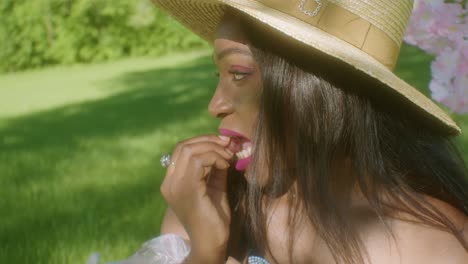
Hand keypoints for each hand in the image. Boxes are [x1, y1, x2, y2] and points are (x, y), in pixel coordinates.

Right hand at [160, 135, 233, 262]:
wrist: (212, 243)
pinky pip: (198, 161)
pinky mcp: (187, 189)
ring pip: (190, 150)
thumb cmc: (214, 218)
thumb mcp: (214, 186)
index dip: (201, 141)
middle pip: (183, 146)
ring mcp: (175, 186)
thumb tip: (223, 147)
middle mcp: (169, 183)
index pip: (180, 150)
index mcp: (172, 182)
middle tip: (228, 145)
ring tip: (228, 157)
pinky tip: (226, 166)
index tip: (222, 143)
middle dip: (208, 140)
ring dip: (213, 149)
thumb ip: (215, 168)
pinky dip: (215, 158)